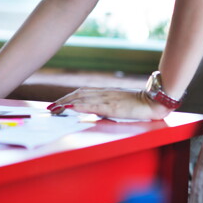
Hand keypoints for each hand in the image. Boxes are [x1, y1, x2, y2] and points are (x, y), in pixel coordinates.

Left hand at [48, 87, 171, 119]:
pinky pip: (94, 105)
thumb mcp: (118, 104)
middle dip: (63, 100)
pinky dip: (81, 106)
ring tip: (55, 108)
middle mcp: (104, 93)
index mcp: (105, 93)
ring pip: (83, 98)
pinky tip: (72, 107)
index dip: (68, 97)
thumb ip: (105, 106)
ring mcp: (108, 99)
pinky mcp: (113, 107)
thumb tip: (92, 110)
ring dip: (67, 102)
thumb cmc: (137, 104)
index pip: (81, 93)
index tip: (56, 103)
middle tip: (50, 107)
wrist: (153, 102)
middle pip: (78, 94)